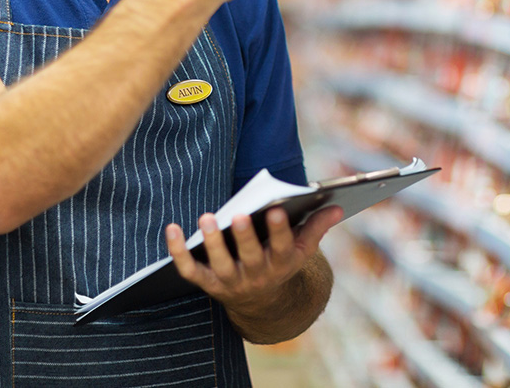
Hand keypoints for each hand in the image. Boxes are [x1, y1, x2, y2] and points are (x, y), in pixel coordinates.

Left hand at [165, 204, 342, 316]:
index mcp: (281, 263)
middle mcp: (256, 275)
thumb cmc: (280, 262)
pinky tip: (172, 229)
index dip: (280, 230)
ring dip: (212, 243)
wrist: (261, 302)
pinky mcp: (208, 283)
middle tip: (239, 214)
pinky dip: (179, 252)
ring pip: (220, 264)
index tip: (277, 210)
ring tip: (207, 219)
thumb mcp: (301, 249)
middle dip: (245, 237)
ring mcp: (230, 281)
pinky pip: (190, 270)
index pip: (282, 247)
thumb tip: (337, 206)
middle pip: (250, 257)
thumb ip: (316, 226)